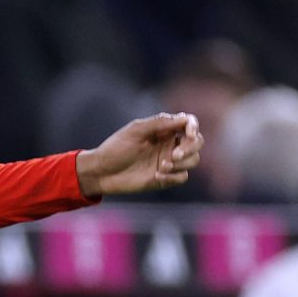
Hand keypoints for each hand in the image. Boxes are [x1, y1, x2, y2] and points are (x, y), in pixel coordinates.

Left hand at [76, 112, 202, 196]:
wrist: (101, 172)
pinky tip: (157, 176)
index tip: (189, 133)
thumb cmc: (115, 148)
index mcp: (164, 130)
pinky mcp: (164, 178)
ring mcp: (168, 161)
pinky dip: (174, 176)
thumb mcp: (135, 131)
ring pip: (193, 160)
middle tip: (174, 155)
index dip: (194, 127)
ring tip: (161, 166)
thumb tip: (184, 118)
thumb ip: (159, 123)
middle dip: (191, 147)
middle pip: (197, 143)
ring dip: (182, 163)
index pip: (189, 124)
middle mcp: (169, 144)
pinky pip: (182, 177)